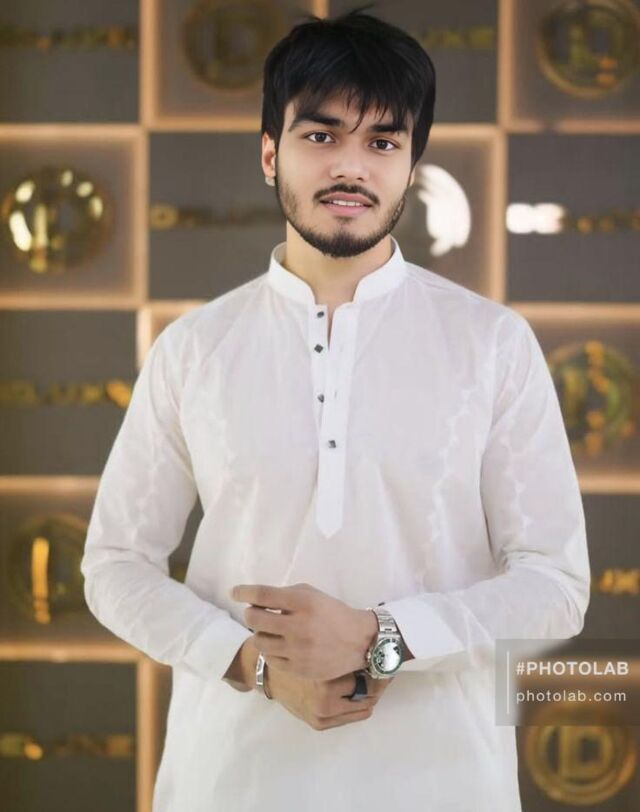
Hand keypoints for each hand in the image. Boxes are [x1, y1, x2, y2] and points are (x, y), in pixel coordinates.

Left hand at [230, 582, 378, 680]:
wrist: (359, 641)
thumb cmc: (331, 613)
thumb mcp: (312, 594)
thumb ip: (284, 595)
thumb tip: (255, 601)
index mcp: (302, 603)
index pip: (263, 595)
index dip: (244, 592)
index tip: (234, 593)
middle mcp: (298, 626)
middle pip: (254, 619)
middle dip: (251, 614)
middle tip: (256, 614)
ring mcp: (298, 650)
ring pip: (259, 641)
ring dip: (260, 634)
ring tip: (270, 631)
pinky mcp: (299, 669)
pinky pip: (271, 659)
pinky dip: (271, 650)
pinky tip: (280, 645)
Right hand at [266, 659, 395, 731]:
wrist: (269, 673)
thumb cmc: (297, 652)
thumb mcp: (318, 645)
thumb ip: (341, 649)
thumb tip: (374, 648)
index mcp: (326, 678)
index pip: (367, 676)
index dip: (379, 665)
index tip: (388, 659)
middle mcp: (325, 700)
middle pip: (369, 694)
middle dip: (377, 682)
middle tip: (383, 671)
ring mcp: (322, 715)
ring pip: (363, 708)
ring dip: (370, 695)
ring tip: (371, 681)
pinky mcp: (319, 724)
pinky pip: (351, 717)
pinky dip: (358, 705)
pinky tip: (358, 692)